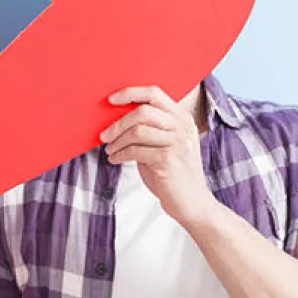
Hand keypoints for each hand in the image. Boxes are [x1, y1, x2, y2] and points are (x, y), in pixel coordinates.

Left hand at [100, 86, 214, 224]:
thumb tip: (118, 119)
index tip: (111, 100)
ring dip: (117, 141)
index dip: (130, 93)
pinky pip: (136, 151)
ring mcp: (178, 142)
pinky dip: (120, 154)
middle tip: (104, 135)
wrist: (192, 203)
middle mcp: (183, 127)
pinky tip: (115, 159)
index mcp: (182, 118)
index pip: (154, 93)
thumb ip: (150, 129)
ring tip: (110, 150)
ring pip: (137, 131)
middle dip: (118, 123)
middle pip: (143, 111)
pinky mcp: (169, 159)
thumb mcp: (165, 144)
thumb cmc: (173, 173)